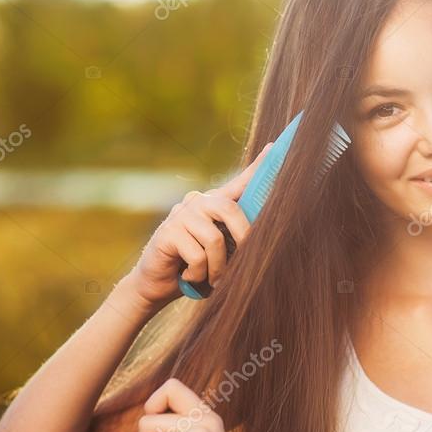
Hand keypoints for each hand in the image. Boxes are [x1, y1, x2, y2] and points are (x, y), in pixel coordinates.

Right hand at [126, 142, 273, 308]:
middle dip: (242, 240)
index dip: (258, 167)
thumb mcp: (219, 251)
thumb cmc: (194, 267)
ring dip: (218, 268)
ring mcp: (181, 215)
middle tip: (243, 266)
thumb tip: (265, 236)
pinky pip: (197, 256)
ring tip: (213, 280)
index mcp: (213, 204)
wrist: (156, 284)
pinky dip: (198, 274)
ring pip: (214, 240)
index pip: (239, 183)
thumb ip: (234, 237)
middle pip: (230, 210)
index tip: (275, 147)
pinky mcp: (168, 232)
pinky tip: (188, 277)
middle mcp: (197, 202)